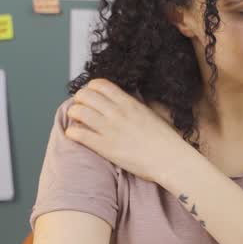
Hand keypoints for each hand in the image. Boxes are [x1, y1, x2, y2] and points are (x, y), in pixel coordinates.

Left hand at [65, 79, 191, 184]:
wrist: (170, 159)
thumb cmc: (165, 139)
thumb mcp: (150, 113)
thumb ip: (134, 105)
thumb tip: (125, 101)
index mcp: (128, 102)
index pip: (100, 84)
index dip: (90, 87)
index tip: (90, 94)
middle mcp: (117, 112)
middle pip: (85, 95)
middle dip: (79, 99)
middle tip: (80, 106)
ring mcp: (110, 129)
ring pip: (79, 112)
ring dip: (74, 113)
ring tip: (76, 119)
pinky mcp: (105, 147)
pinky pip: (80, 134)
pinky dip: (72, 132)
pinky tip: (74, 134)